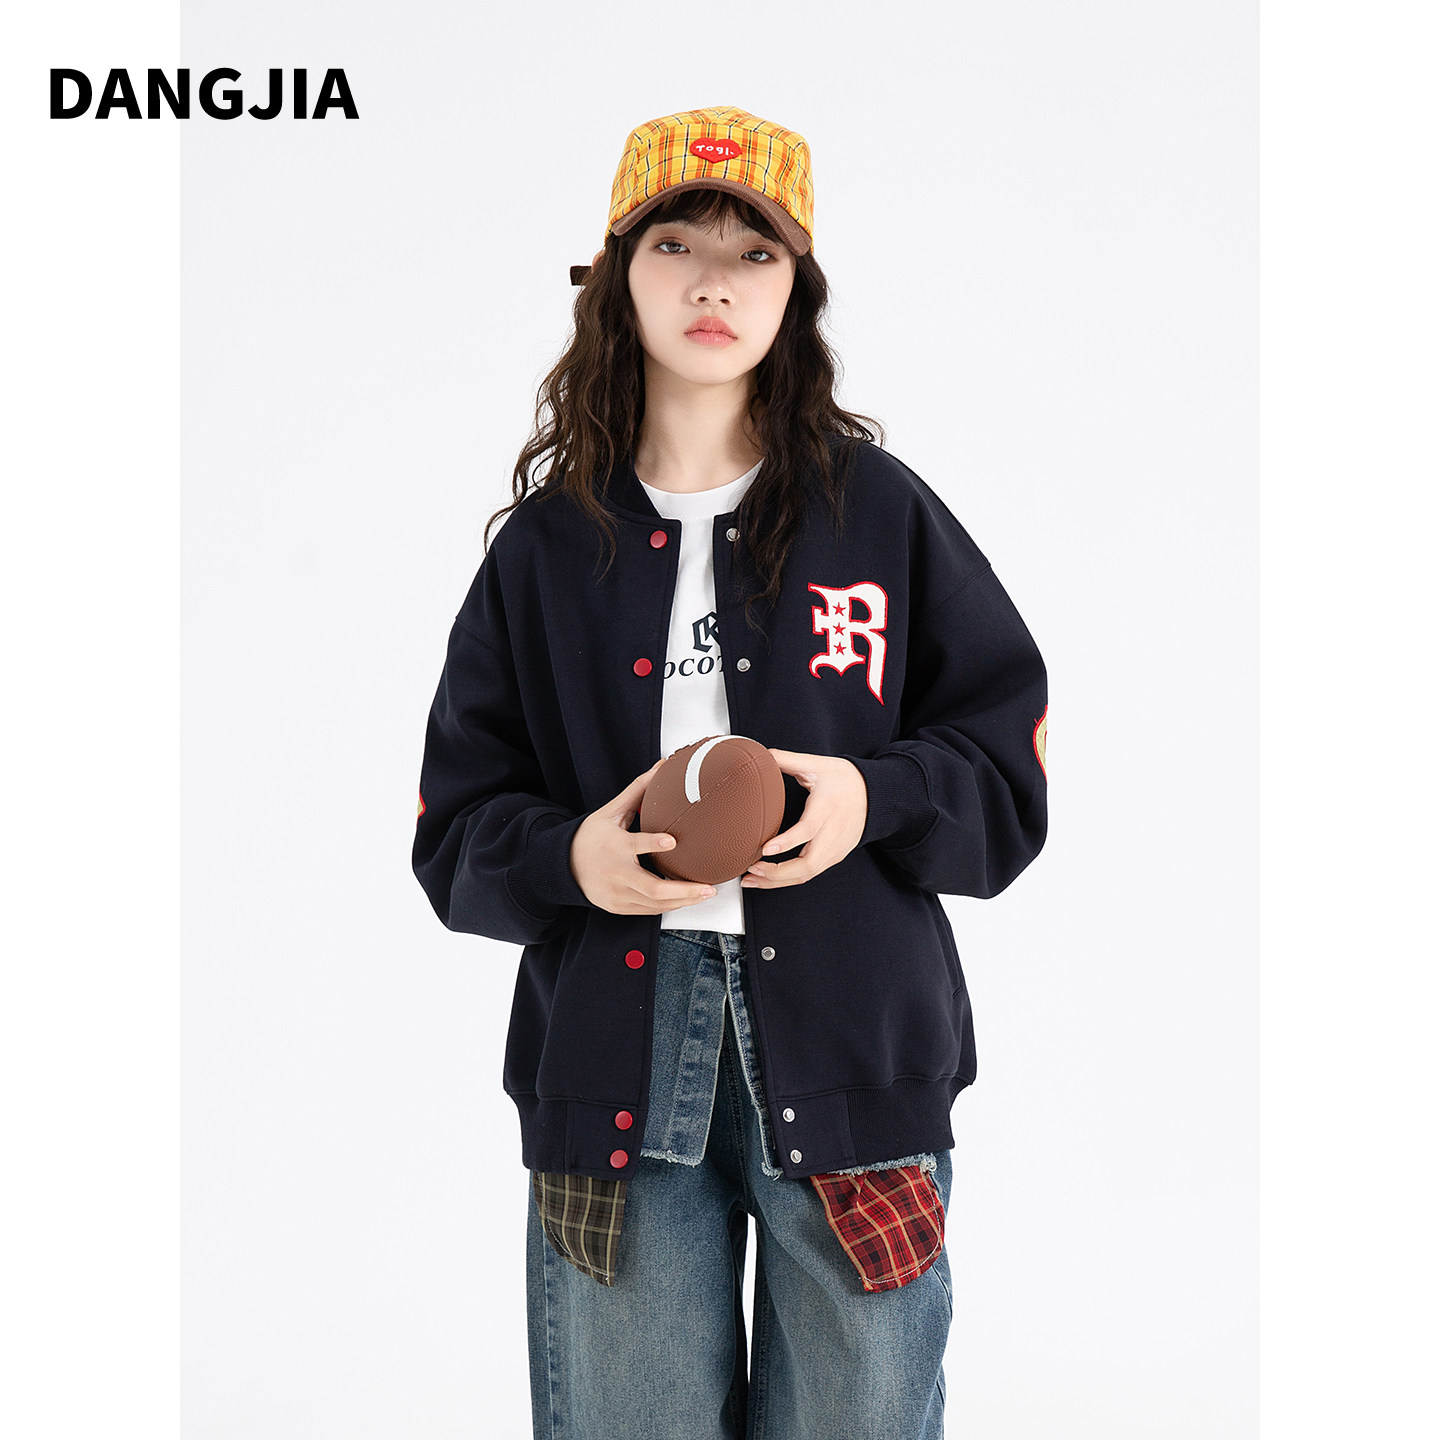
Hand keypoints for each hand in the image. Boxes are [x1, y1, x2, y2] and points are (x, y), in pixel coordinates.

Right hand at [570, 759, 717, 914]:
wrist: (564, 866)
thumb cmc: (591, 837)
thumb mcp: (611, 811)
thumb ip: (638, 790)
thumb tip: (661, 766)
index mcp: (614, 845)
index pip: (634, 844)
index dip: (653, 844)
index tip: (672, 841)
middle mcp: (616, 873)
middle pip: (652, 888)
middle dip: (683, 891)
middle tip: (707, 888)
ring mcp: (617, 894)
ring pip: (654, 903)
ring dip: (682, 900)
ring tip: (705, 893)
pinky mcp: (618, 907)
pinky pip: (649, 910)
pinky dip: (669, 906)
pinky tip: (685, 899)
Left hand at [741, 749, 867, 889]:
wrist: (876, 794)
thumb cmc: (845, 779)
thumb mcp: (817, 764)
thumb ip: (787, 760)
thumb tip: (761, 754)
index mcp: (827, 807)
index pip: (808, 830)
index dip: (786, 842)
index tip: (765, 849)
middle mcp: (833, 833)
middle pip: (809, 864)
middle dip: (778, 873)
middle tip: (751, 870)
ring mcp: (836, 848)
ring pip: (808, 874)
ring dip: (778, 881)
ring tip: (751, 879)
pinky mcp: (835, 856)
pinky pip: (810, 873)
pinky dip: (788, 879)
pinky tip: (768, 879)